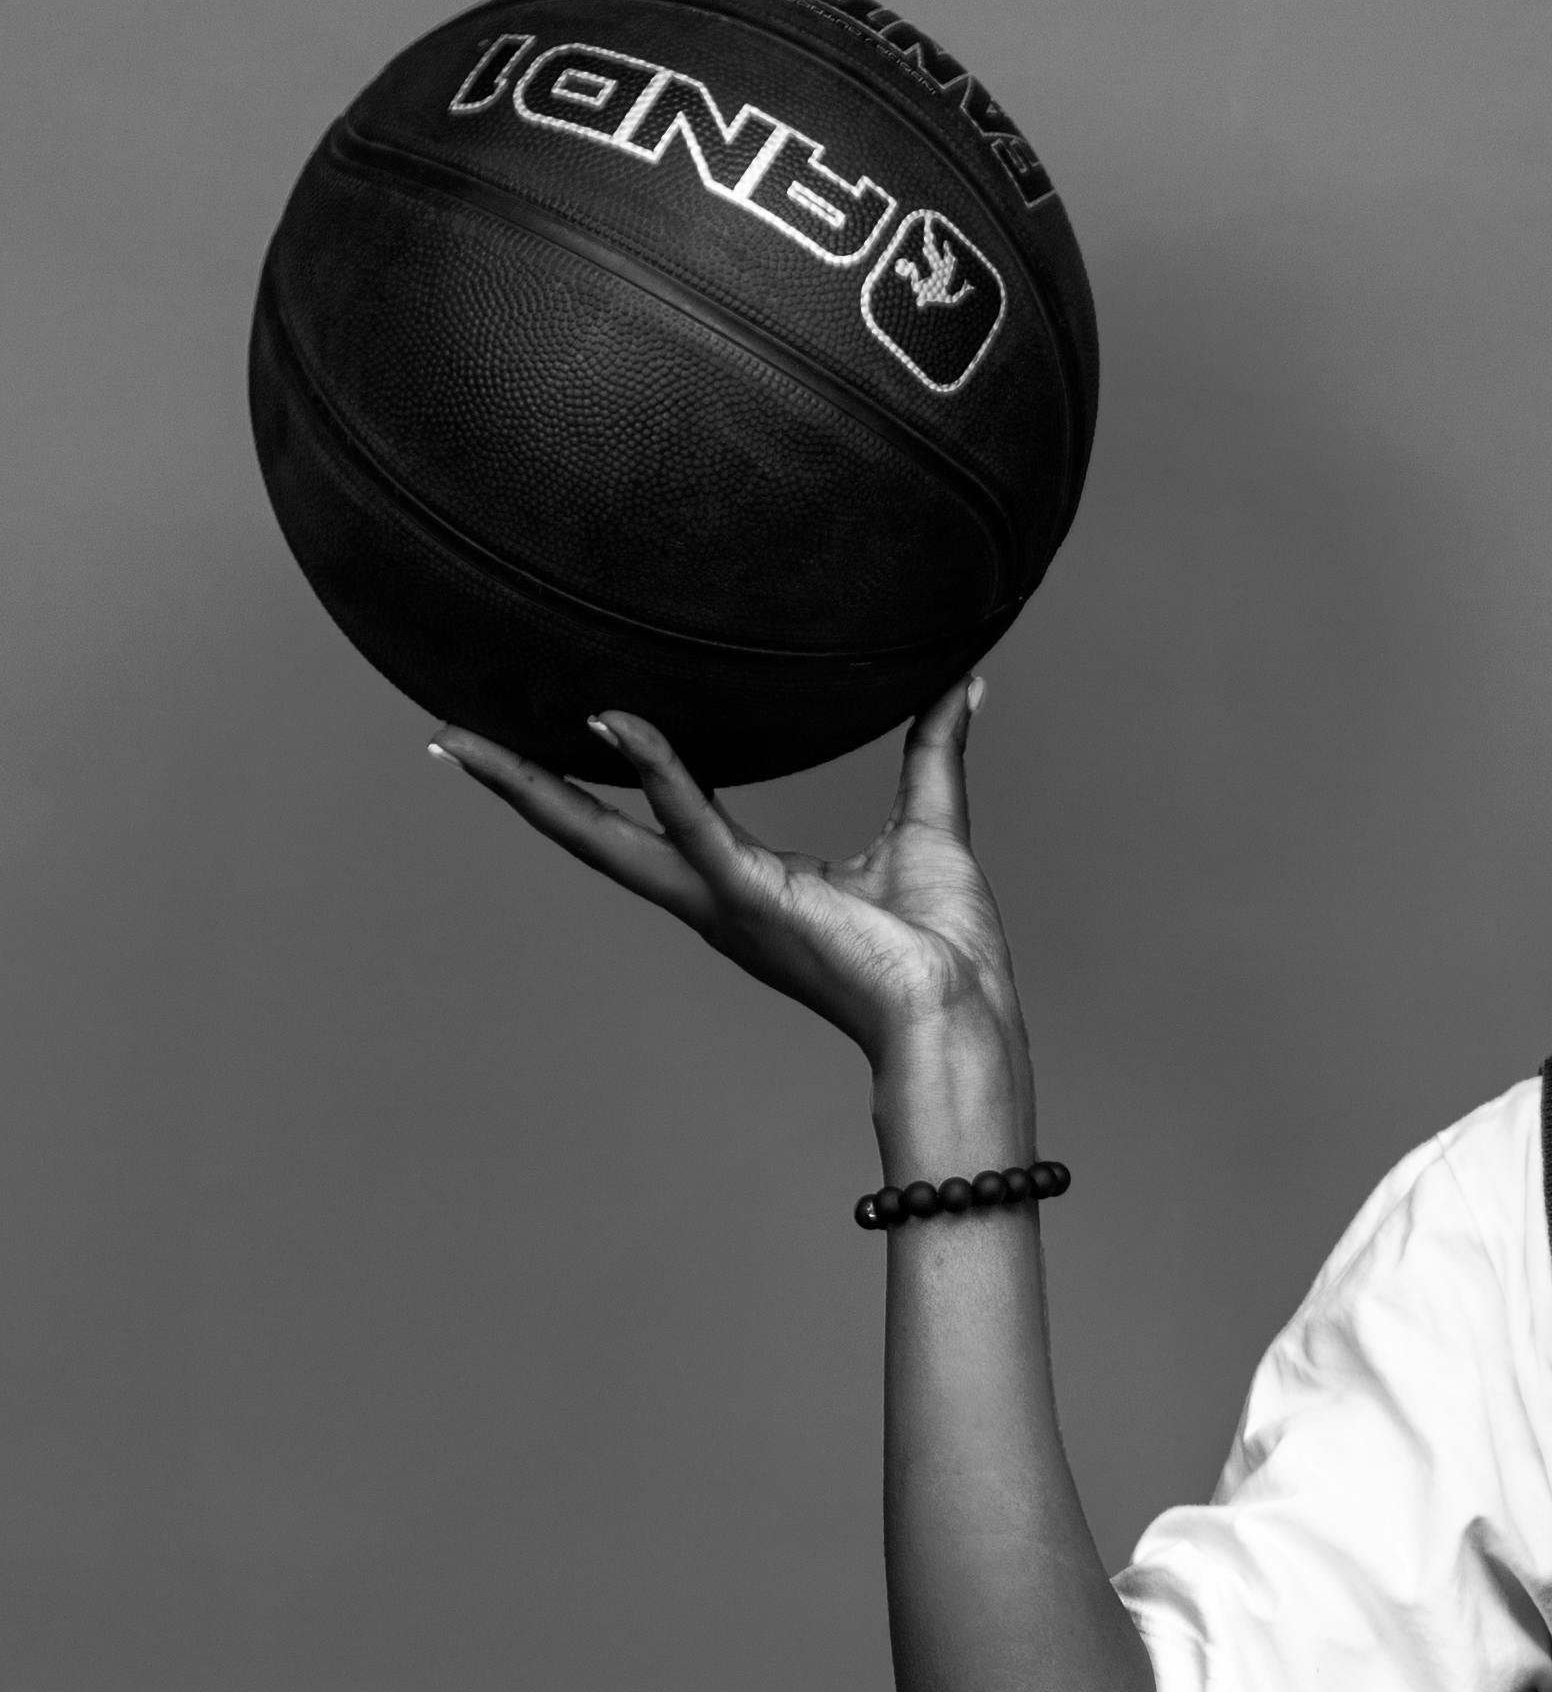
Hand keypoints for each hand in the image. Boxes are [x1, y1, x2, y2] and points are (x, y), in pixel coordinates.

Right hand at [434, 678, 1023, 1075]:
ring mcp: (722, 901)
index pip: (647, 823)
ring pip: (603, 838)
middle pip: (591, 837)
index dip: (593, 782)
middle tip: (450, 740)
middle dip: (520, 790)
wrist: (961, 1008)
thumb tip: (956, 683)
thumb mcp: (929, 822)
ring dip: (533, 788)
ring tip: (466, 740)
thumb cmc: (944, 943)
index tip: (550, 732)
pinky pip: (690, 824)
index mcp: (743, 883)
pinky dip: (655, 772)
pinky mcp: (751, 896)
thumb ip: (930, 749)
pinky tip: (613, 723)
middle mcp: (714, 897)